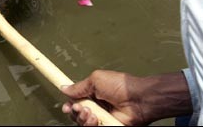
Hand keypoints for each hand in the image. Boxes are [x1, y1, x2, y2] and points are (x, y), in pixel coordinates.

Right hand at [61, 70, 191, 125]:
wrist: (138, 99)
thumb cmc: (121, 86)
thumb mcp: (96, 80)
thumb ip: (79, 87)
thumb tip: (65, 88)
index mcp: (92, 95)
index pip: (76, 103)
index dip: (70, 106)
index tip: (67, 107)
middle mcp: (96, 108)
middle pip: (77, 115)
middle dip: (76, 112)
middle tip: (82, 108)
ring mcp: (102, 119)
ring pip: (83, 124)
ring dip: (83, 119)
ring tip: (91, 114)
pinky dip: (91, 125)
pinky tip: (96, 119)